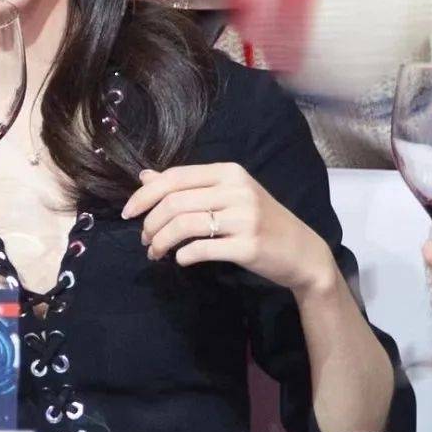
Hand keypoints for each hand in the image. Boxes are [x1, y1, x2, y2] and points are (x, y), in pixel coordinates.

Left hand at [122, 164, 335, 297]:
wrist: (302, 251)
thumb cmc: (260, 220)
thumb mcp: (227, 195)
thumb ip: (187, 185)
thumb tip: (146, 176)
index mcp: (229, 172)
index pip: (175, 177)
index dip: (145, 195)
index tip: (129, 213)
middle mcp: (236, 190)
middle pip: (174, 202)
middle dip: (150, 223)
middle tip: (144, 239)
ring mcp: (244, 217)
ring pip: (184, 226)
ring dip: (161, 242)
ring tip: (155, 252)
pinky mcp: (248, 245)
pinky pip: (201, 249)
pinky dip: (183, 256)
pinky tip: (181, 259)